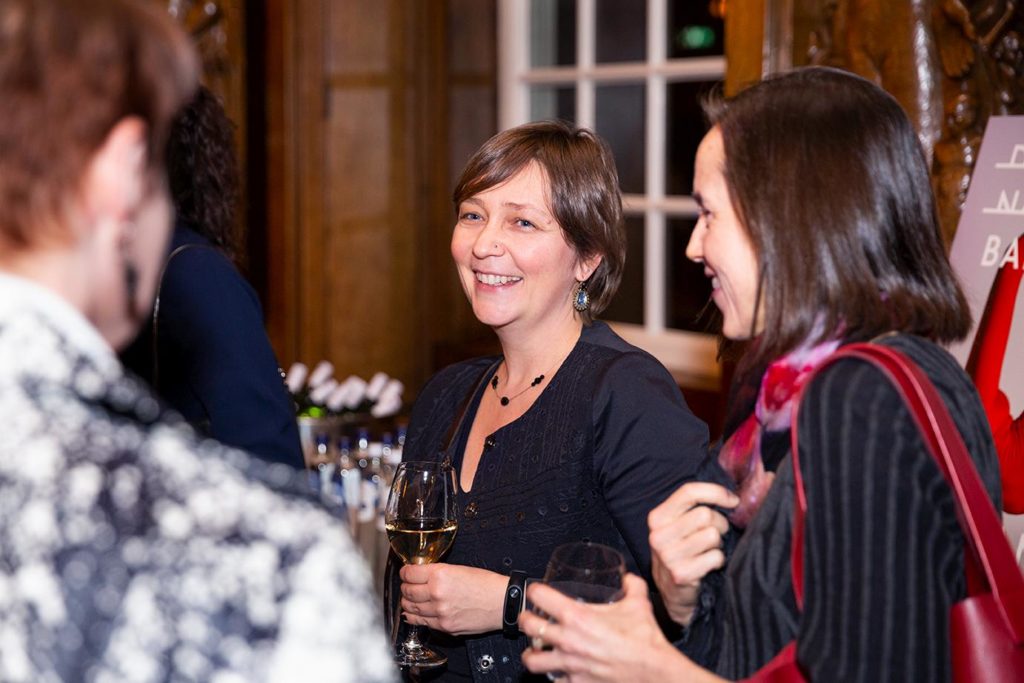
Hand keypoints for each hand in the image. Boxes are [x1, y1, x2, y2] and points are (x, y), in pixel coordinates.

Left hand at [399, 563, 506, 635]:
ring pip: (410, 607)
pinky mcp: (444, 626)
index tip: (405, 573)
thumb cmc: (485, 584)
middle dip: (405, 587)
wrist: (501, 602)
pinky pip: (420, 622)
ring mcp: (439, 612)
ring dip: (408, 601)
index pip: (409, 574)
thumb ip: (437, 572)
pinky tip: (413, 613)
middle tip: (408, 585)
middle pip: (407, 591)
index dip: (405, 572)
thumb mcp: (459, 569)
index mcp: (440, 574)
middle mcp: (436, 593)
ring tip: (411, 598)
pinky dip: (413, 617)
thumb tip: (420, 575)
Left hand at [519, 574, 709, 682]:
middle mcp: (568, 640)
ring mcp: (570, 664)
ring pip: (533, 660)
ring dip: (531, 653)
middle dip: (526, 620)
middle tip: (530, 618)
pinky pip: (554, 681)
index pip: (540, 596)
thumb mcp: (639, 603)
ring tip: (535, 650)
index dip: (535, 591)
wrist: (654, 672)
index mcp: (578, 617)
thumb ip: (632, 585)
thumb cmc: (644, 640)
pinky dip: (554, 676)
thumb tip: (629, 578)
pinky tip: (558, 670)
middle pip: (529, 626)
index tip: (536, 591)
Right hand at [647, 482, 736, 625]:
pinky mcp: (680, 573)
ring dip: (718, 545)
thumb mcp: (686, 525)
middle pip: (705, 515)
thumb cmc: (686, 551)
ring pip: (712, 536)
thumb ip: (712, 501)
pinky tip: (709, 566)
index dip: (715, 492)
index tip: (733, 501)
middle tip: (716, 536)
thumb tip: (768, 476)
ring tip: (709, 552)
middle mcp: (659, 534)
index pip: (688, 492)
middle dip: (719, 525)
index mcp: (658, 517)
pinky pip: (715, 557)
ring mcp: (668, 555)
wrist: (673, 593)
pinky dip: (718, 561)